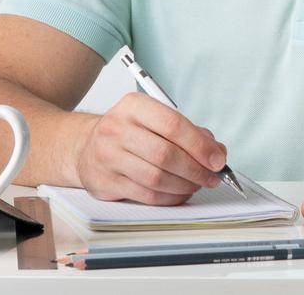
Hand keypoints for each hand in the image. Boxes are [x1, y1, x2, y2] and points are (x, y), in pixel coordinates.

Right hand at [72, 92, 227, 205]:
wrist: (86, 146)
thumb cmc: (129, 132)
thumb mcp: (154, 119)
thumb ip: (188, 132)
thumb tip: (217, 152)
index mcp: (133, 106)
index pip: (173, 124)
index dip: (200, 145)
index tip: (218, 159)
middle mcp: (117, 128)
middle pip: (166, 154)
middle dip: (196, 170)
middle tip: (212, 177)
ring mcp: (108, 156)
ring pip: (157, 178)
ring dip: (185, 186)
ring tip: (196, 185)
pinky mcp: (105, 182)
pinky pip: (146, 195)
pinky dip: (170, 198)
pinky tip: (179, 193)